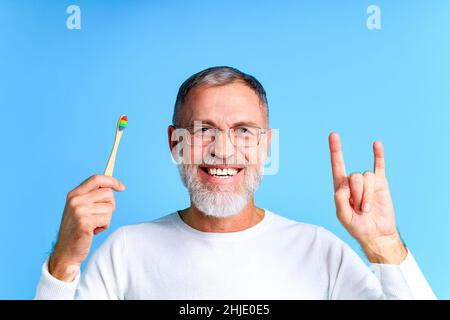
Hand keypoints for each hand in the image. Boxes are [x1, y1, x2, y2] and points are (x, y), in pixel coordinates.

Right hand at [48, 174, 124, 281]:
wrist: (66, 252)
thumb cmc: (78, 230)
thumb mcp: (81, 209)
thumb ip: (92, 197)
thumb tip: (112, 186)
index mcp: (74, 194)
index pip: (96, 178)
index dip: (112, 181)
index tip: (122, 187)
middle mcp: (75, 200)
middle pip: (108, 193)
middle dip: (110, 206)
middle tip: (99, 217)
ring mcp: (78, 210)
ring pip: (109, 207)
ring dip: (106, 218)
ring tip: (94, 225)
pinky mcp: (84, 222)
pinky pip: (107, 219)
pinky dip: (104, 226)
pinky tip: (93, 231)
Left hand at [328, 132, 406, 263]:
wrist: (377, 235)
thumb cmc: (358, 227)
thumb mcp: (343, 216)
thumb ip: (340, 199)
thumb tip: (345, 183)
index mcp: (341, 188)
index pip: (337, 166)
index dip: (335, 150)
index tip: (333, 135)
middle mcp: (353, 182)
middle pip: (354, 176)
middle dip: (358, 193)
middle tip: (361, 209)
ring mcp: (368, 182)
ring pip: (367, 177)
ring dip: (367, 195)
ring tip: (368, 209)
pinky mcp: (381, 184)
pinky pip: (379, 166)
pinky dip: (378, 155)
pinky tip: (376, 144)